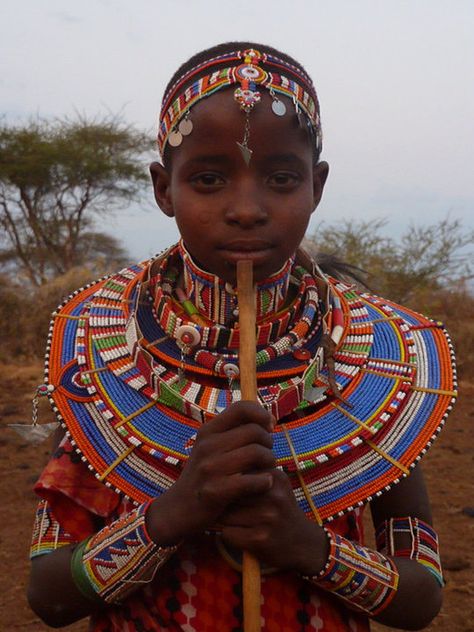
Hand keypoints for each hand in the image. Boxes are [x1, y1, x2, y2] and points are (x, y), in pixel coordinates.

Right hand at [146, 401, 274, 544]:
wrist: (178, 509)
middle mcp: (207, 445)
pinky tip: (265, 484)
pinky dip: (264, 482)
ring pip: (256, 453)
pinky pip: (251, 480)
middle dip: (268, 442)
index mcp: (208, 431)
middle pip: (254, 431)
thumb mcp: (212, 448)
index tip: (269, 428)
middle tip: (268, 455)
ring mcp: (209, 468)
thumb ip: (235, 433)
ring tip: (268, 470)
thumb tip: (270, 420)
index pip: (241, 408)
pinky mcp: (214, 491)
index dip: (261, 414)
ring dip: (269, 462)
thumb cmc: (204, 476)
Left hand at [219, 469, 329, 574]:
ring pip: (225, 514)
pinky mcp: (260, 539)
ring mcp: (267, 517)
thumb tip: (219, 472)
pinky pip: (227, 533)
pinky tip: (242, 536)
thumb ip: (252, 475)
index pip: (237, 474)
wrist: (304, 543)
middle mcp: (273, 494)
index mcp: (274, 476)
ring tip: (241, 523)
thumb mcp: (274, 486)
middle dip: (226, 503)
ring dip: (226, 521)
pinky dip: (229, 536)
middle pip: (229, 493)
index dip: (231, 484)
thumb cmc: (280, 510)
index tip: (236, 493)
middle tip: (236, 510)